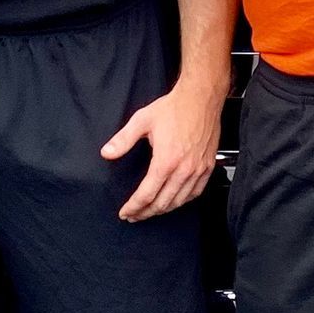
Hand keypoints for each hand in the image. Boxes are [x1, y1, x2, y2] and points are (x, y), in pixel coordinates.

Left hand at [101, 76, 224, 220]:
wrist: (201, 97)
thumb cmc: (174, 107)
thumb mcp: (143, 120)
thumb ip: (123, 139)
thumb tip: (106, 153)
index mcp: (166, 161)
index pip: (146, 195)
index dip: (134, 207)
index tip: (125, 213)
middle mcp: (183, 169)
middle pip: (162, 203)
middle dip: (145, 213)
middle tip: (134, 215)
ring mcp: (198, 169)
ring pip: (178, 201)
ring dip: (162, 210)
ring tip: (150, 210)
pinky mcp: (208, 166)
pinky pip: (195, 193)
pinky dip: (182, 201)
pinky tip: (174, 200)